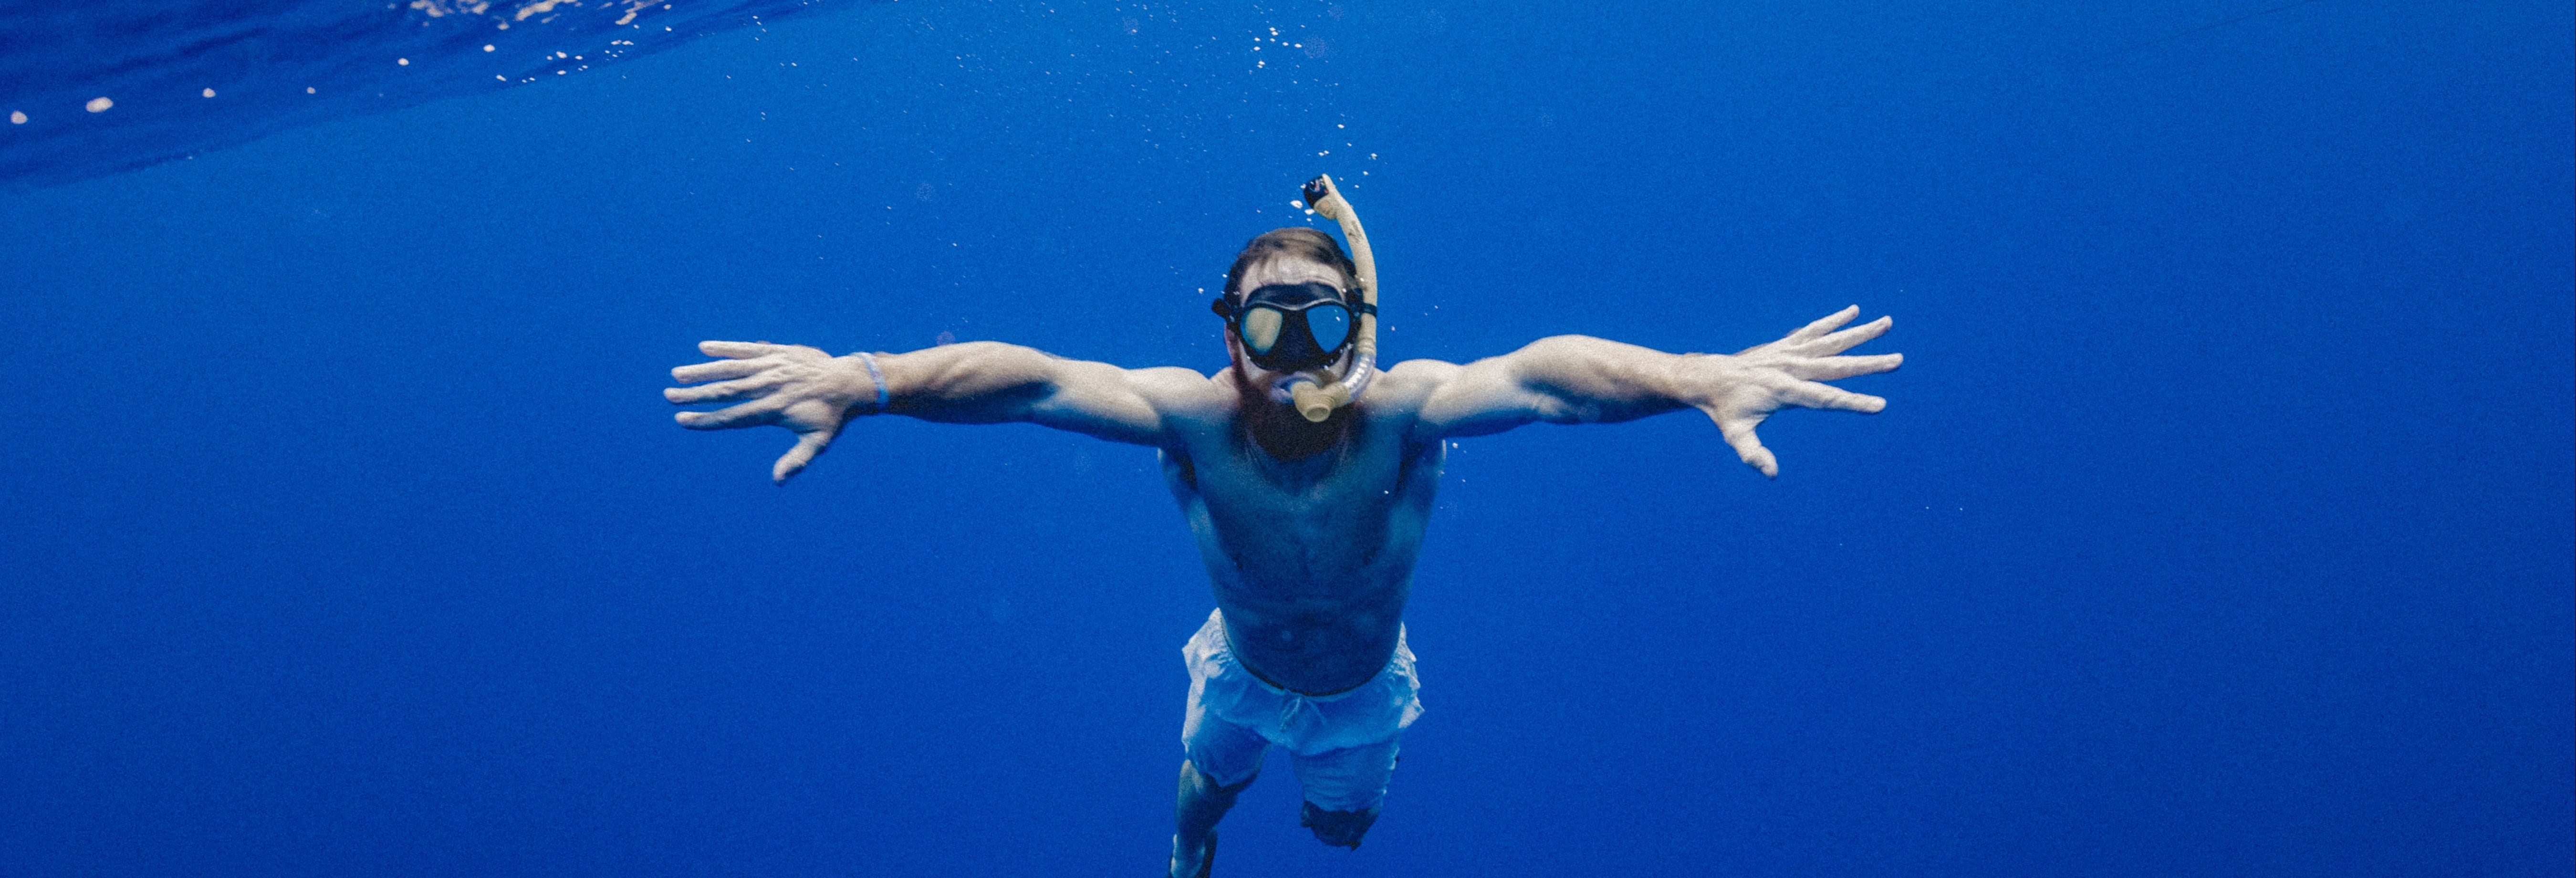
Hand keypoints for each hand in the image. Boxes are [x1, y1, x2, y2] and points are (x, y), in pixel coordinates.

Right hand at [665, 341, 879, 483]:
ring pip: (732, 368)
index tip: (682, 420)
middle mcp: (770, 386)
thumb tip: (778, 481)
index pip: (733, 416)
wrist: (850, 382)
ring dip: (703, 371)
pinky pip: (747, 348)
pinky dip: (727, 347)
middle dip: (696, 395)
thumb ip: (797, 461)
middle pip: (726, 391)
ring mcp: (773, 367)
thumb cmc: (831, 417)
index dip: (707, 419)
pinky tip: (705, 347)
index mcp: (774, 410)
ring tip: (678, 374)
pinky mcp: (777, 351)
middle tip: (669, 397)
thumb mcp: (818, 442)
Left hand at [1688, 306, 1900, 477]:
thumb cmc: (1725, 411)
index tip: (1881, 405)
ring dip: (1860, 333)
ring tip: (1887, 322)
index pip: (1826, 399)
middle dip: (1870, 364)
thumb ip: (1753, 454)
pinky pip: (1813, 330)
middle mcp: (1791, 368)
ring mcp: (1789, 353)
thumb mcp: (1735, 436)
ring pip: (1831, 341)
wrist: (1708, 379)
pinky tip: (1853, 311)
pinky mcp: (1785, 345)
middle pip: (1838, 366)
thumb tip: (1772, 474)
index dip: (1854, 402)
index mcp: (1784, 391)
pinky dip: (1833, 320)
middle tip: (1898, 360)